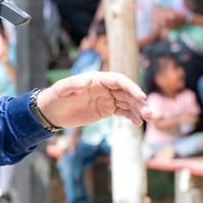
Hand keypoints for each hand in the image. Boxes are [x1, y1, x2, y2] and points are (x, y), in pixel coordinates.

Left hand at [35, 71, 149, 127]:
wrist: (51, 112)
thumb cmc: (55, 97)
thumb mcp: (62, 90)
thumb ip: (74, 84)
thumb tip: (89, 79)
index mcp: (98, 79)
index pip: (119, 81)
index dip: (131, 87)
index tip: (141, 97)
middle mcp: (105, 88)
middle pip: (127, 93)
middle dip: (140, 102)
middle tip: (151, 113)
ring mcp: (107, 99)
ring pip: (128, 103)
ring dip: (139, 110)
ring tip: (150, 118)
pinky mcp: (106, 110)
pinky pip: (122, 112)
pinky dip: (131, 116)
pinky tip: (138, 123)